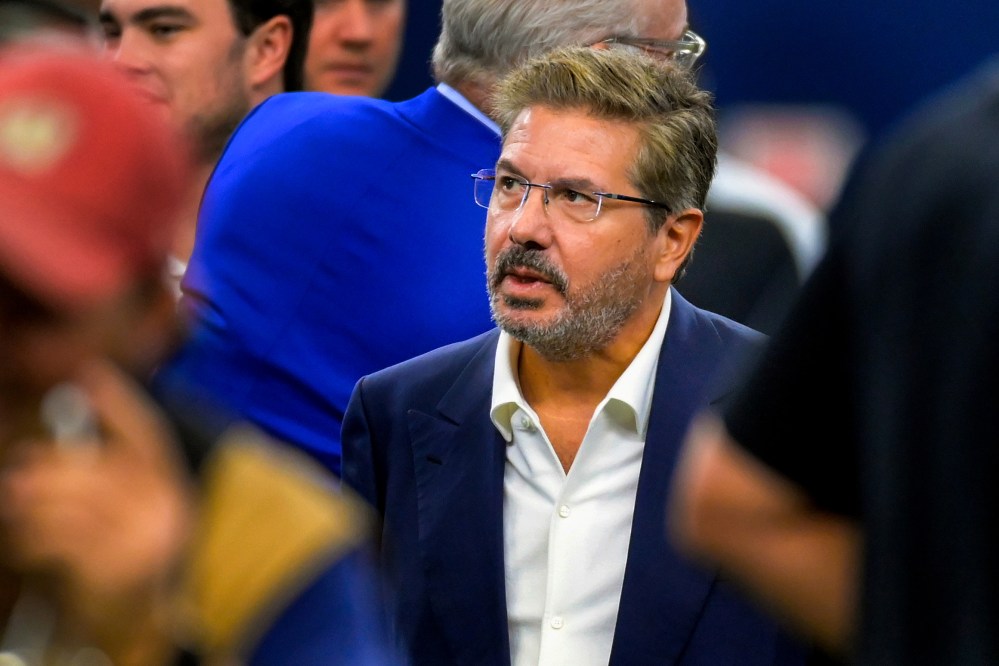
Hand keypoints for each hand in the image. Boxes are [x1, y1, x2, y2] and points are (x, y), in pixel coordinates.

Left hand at [0, 359, 194, 662]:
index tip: (91, 374)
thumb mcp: (139, 511)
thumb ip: (118, 472)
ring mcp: (138, 540)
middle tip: (19, 472)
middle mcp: (163, 510)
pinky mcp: (109, 569)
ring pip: (70, 504)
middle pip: (96, 469)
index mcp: (172, 489)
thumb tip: (80, 426)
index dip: (121, 403)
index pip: (149, 435)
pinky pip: (56, 541)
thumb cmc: (135, 557)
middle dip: (49, 468)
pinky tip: (24, 539)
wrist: (149, 623)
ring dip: (31, 505)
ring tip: (15, 503)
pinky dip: (31, 538)